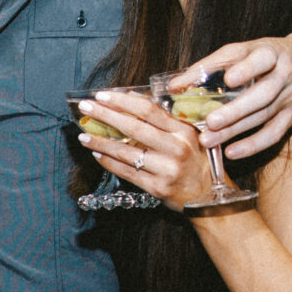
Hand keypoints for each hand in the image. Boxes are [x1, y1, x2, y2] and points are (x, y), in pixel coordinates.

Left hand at [74, 87, 228, 211]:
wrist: (207, 196)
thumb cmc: (195, 160)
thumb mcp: (189, 135)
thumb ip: (166, 118)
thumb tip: (133, 97)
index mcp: (183, 131)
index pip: (148, 110)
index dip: (123, 101)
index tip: (103, 95)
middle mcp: (176, 149)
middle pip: (134, 128)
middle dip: (106, 115)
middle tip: (86, 107)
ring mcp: (166, 170)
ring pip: (126, 152)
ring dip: (100, 142)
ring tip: (83, 135)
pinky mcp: (157, 188)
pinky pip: (127, 172)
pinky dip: (109, 162)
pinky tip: (96, 154)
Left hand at [181, 29, 291, 157]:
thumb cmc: (266, 56)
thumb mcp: (245, 51)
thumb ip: (213, 66)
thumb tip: (176, 85)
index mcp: (272, 53)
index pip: (261, 59)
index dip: (247, 69)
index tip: (229, 78)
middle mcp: (284, 75)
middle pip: (263, 94)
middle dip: (236, 109)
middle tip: (210, 121)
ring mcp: (290, 98)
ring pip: (263, 116)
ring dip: (234, 130)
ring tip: (208, 139)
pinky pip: (272, 135)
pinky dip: (251, 146)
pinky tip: (231, 152)